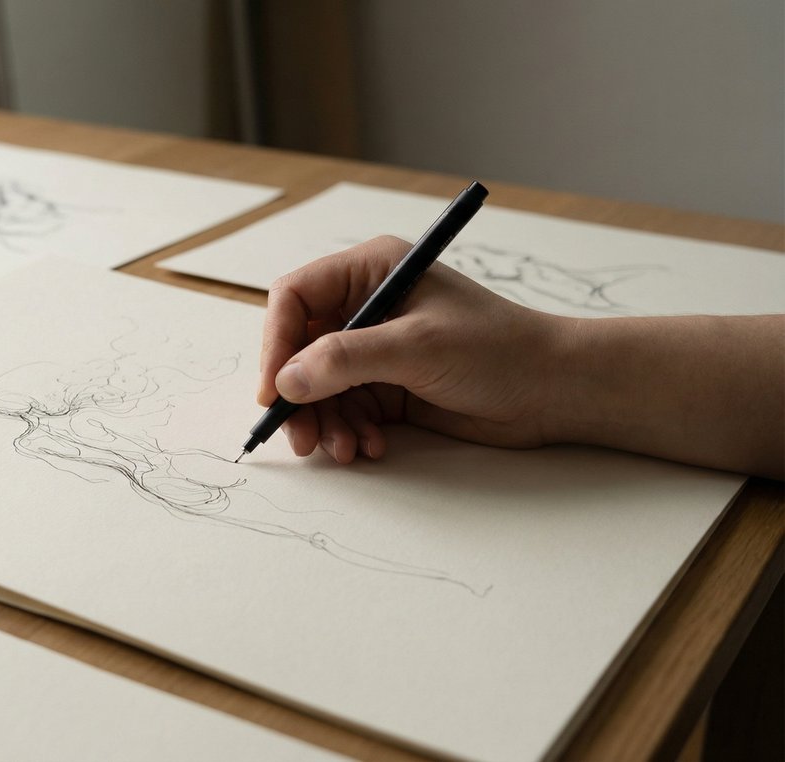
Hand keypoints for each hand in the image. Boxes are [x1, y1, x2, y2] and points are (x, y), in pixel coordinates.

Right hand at [258, 235, 567, 462]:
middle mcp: (367, 305)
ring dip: (324, 422)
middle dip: (298, 396)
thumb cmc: (499, 350)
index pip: (295, 298)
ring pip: (318, 387)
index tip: (273, 390)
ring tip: (343, 450)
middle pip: (299, 348)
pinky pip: (345, 410)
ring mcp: (376, 348)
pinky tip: (370, 446)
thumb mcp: (416, 347)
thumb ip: (346, 360)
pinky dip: (349, 431)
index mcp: (371, 271)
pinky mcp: (388, 385)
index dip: (276, 343)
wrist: (554, 390)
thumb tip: (286, 381)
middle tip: (300, 437)